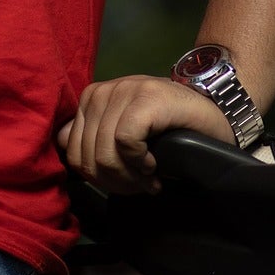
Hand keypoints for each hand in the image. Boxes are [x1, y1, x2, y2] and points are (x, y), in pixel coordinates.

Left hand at [57, 74, 234, 194]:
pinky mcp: (146, 98)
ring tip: (149, 177)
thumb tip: (62, 148)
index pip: (71, 151)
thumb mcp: (123, 130)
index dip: (97, 178)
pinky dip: (141, 163)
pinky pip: (126, 142)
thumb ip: (92, 137)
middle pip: (88, 157)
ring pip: (105, 154)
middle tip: (140, 184)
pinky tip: (155, 165)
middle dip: (115, 182)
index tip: (124, 182)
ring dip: (130, 178)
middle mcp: (103, 91)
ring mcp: (124, 90)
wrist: (212, 110)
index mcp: (92, 99)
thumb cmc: (168, 127)